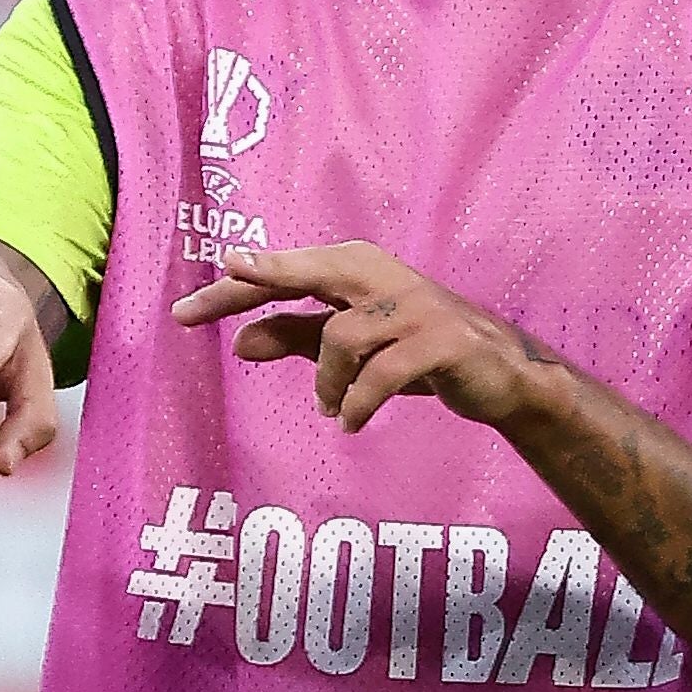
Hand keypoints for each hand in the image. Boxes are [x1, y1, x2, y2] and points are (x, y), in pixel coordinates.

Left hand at [171, 241, 562, 434]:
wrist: (502, 375)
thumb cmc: (418, 352)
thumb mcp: (350, 348)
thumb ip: (297, 338)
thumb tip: (240, 341)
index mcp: (358, 270)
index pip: (288, 272)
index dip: (240, 283)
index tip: (189, 301)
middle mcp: (383, 276)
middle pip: (311, 272)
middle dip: (262, 281)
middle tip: (217, 299)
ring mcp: (414, 307)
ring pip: (342, 336)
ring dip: (327, 382)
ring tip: (331, 407)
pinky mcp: (440, 341)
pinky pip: (382, 372)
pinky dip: (358, 401)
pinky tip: (351, 421)